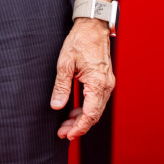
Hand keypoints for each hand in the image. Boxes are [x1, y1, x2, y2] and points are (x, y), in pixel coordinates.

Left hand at [51, 17, 113, 139]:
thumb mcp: (64, 64)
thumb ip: (61, 87)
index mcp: (98, 84)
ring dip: (81, 119)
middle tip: (62, 134)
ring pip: (95, 109)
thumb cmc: (79, 42)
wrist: (92, 27)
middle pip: (94, 115)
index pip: (90, 114)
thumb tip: (56, 106)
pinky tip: (73, 111)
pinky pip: (96, 100)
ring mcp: (107, 84)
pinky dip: (85, 109)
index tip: (68, 136)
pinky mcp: (104, 80)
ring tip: (65, 126)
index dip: (79, 128)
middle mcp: (106, 86)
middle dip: (78, 127)